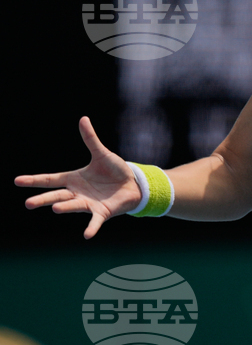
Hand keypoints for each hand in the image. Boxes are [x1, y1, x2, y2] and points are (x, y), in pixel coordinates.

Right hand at [14, 116, 141, 238]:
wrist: (133, 184)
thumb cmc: (115, 171)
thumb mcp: (102, 154)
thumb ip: (91, 139)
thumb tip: (83, 118)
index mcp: (74, 179)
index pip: (50, 179)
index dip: (34, 180)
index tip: (17, 180)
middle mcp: (77, 193)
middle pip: (56, 195)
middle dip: (43, 199)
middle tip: (28, 203)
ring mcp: (88, 203)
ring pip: (73, 206)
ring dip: (65, 207)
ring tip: (55, 208)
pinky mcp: (102, 212)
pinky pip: (95, 221)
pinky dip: (91, 227)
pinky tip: (87, 235)